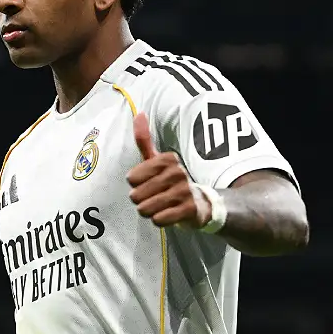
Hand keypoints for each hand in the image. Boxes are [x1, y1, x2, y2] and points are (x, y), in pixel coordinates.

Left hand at [127, 112, 208, 227]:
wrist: (201, 204)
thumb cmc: (172, 181)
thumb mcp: (158, 159)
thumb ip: (144, 140)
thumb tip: (138, 113)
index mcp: (167, 159)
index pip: (131, 178)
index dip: (137, 184)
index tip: (150, 182)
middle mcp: (177, 172)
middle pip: (136, 196)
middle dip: (141, 201)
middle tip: (156, 197)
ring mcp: (184, 191)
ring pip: (145, 209)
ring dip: (149, 211)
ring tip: (161, 206)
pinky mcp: (189, 210)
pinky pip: (158, 219)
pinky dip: (160, 220)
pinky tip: (169, 214)